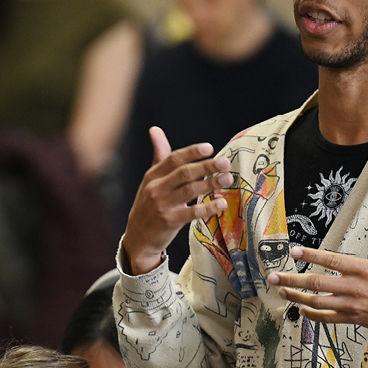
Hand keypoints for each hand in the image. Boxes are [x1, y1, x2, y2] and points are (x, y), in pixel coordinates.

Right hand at [120, 127, 231, 274]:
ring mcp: (162, 205)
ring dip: (211, 184)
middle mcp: (156, 188)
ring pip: (189, 191)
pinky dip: (207, 207)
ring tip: (228, 179)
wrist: (138, 238)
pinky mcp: (169, 222)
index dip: (191, 152)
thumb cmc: (149, 204)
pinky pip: (192, 212)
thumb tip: (155, 129)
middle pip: (184, 173)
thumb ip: (159, 156)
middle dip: (206, 167)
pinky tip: (221, 203)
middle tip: (225, 163)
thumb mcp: (150, 180)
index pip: (173, 159)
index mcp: (152, 175)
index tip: (209, 148)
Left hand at [267, 203, 367, 363]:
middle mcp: (353, 288)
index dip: (311, 256)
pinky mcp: (352, 319)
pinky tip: (301, 310)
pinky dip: (312, 314)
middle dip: (291, 280)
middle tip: (272, 277)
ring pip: (317, 302)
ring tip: (280, 292)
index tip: (294, 252)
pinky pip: (327, 318)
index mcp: (363, 270)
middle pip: (316, 283)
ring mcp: (351, 305)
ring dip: (296, 297)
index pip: (331, 260)